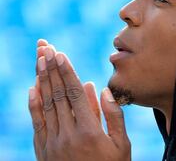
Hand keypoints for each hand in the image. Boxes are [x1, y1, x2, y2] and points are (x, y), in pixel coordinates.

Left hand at [28, 40, 130, 160]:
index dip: (66, 71)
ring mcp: (53, 142)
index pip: (73, 93)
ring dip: (41, 80)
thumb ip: (113, 116)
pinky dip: (33, 104)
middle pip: (57, 94)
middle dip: (51, 68)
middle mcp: (68, 134)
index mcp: (90, 131)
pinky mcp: (44, 150)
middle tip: (45, 47)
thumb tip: (99, 89)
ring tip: (39, 60)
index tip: (60, 53)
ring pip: (45, 105)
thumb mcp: (121, 145)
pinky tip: (32, 89)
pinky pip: (37, 123)